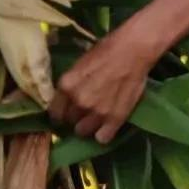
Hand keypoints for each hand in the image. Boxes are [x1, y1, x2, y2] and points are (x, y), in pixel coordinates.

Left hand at [49, 22, 157, 144]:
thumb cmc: (107, 50)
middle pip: (70, 122)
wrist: (134, 49)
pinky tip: (107, 127)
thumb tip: (67, 97)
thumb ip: (72, 84)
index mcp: (66, 86)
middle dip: (76, 117)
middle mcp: (78, 102)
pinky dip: (104, 135)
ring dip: (88, 126)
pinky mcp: (115, 119)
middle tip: (86, 111)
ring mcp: (96, 112)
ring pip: (83, 132)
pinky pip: (102, 138)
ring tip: (97, 118)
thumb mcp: (80, 64)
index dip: (61, 114)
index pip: (54, 113)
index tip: (67, 113)